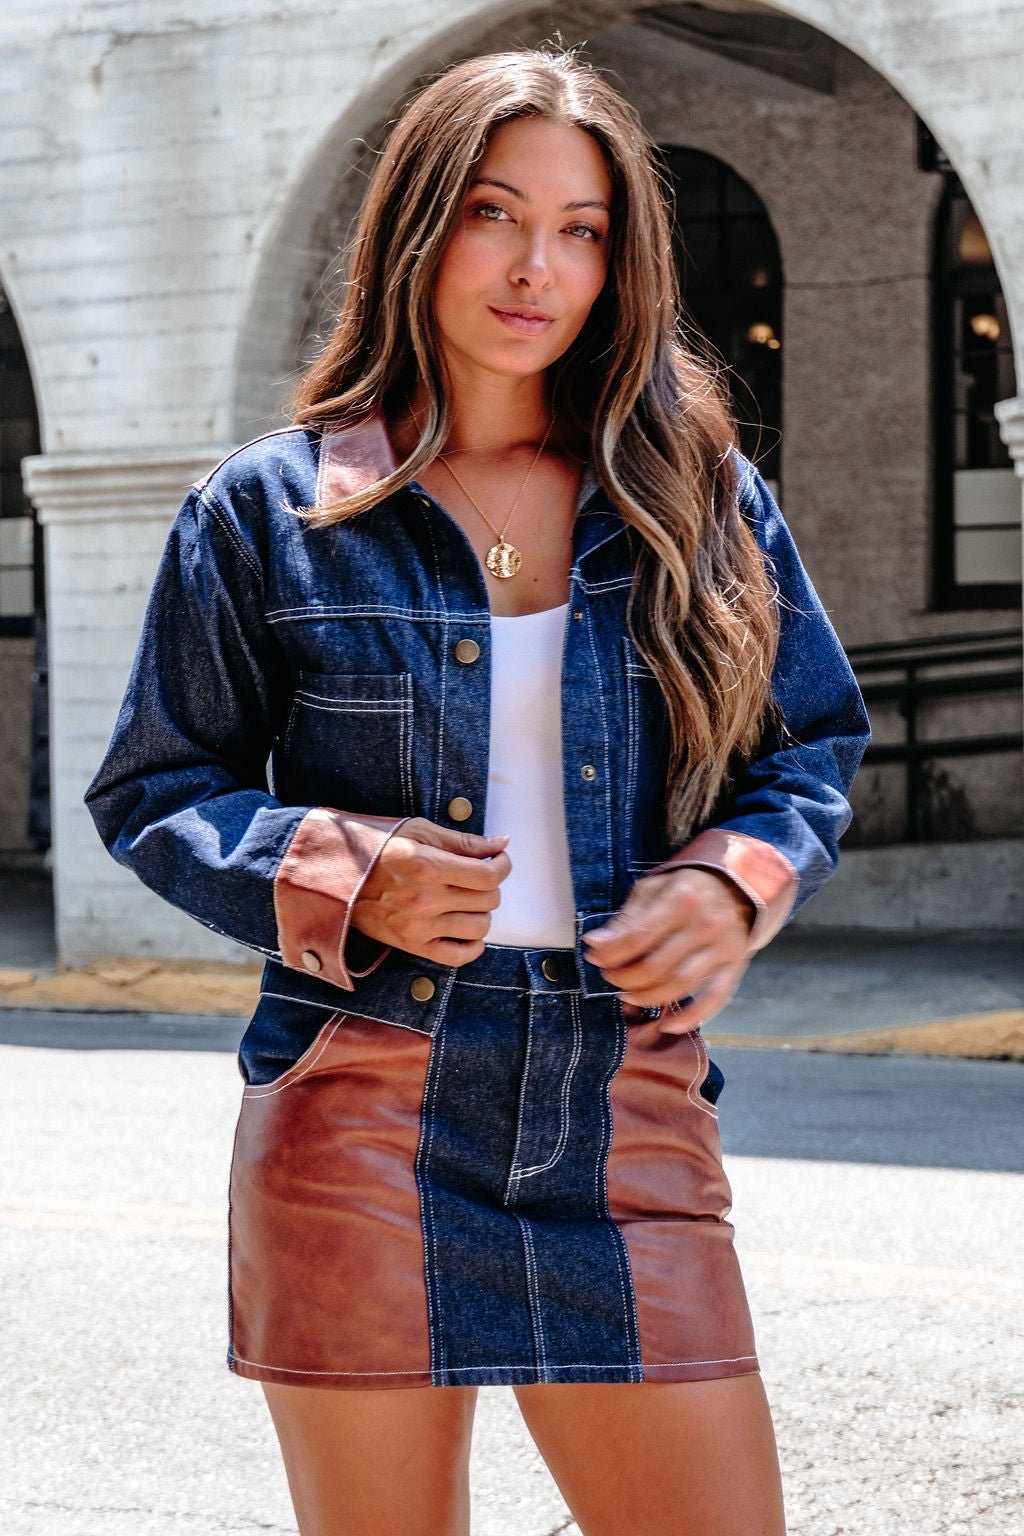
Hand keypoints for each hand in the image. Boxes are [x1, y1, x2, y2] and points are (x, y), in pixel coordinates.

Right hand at [351, 817, 510, 966]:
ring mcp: (418, 926)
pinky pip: (457, 956)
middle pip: (488, 900)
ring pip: (479, 927)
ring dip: (482, 912)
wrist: (336, 875)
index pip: (488, 875)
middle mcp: (424, 899)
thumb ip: (463, 841)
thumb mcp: (418, 831)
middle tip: (477, 875)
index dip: (502, 866)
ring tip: (468, 899)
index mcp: (427, 866)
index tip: (497, 860)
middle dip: (491, 885)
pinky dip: (472, 946)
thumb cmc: (377, 847)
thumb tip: (501, 844)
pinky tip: (468, 931)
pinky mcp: (411, 944)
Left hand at [583, 867, 754, 1032]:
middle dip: (625, 977)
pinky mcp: (736, 965)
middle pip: (656, 966)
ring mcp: (723, 947)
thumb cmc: (686, 886)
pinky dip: (691, 1017)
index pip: (638, 937)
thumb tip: (596, 944)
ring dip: (647, 997)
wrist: (738, 885)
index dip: (610, 953)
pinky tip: (668, 1025)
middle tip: (610, 976)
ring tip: (627, 994)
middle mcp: (706, 924)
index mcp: (682, 899)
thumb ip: (627, 917)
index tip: (595, 956)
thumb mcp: (654, 888)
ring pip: (680, 985)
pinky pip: (715, 999)